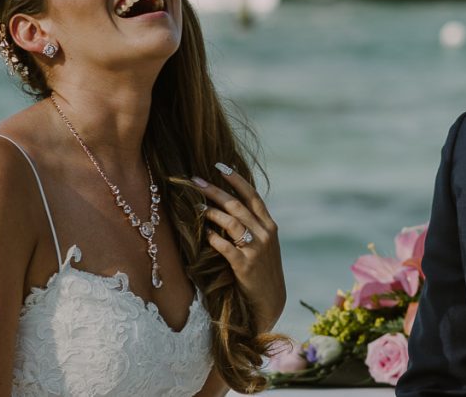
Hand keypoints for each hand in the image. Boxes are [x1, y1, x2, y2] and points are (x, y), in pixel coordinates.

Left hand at [193, 165, 285, 331]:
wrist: (270, 299)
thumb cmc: (262, 270)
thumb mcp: (264, 244)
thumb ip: (252, 226)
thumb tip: (229, 206)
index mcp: (269, 225)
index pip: (252, 196)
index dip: (236, 179)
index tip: (220, 166)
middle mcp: (265, 233)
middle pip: (237, 205)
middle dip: (215, 190)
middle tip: (195, 181)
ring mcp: (256, 249)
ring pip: (232, 222)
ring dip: (212, 212)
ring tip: (196, 206)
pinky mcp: (246, 266)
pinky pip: (226, 247)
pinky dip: (213, 238)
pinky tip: (204, 234)